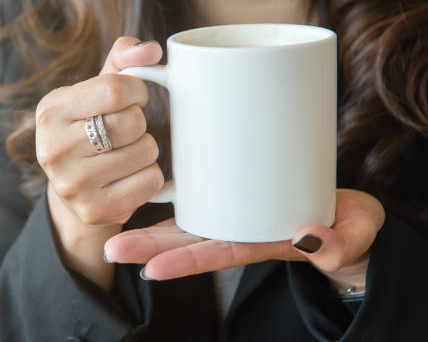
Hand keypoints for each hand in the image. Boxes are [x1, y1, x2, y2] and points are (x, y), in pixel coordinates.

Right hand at [35, 37, 163, 289]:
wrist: (74, 189)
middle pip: (132, 123)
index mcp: (50, 110)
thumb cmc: (91, 126)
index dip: (137, 90)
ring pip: (146, 151)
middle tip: (126, 130)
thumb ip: (123, 60)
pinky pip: (150, 181)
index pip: (114, 89)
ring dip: (146, 149)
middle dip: (140, 122)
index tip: (135, 97)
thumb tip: (152, 49)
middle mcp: (53, 149)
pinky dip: (150, 176)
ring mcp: (71, 184)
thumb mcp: (96, 89)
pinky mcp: (95, 210)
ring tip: (126, 152)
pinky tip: (130, 175)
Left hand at [104, 189, 384, 290]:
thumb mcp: (353, 237)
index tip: (150, 269)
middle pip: (190, 242)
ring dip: (150, 229)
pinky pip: (201, 202)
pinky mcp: (237, 197)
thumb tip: (315, 241)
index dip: (184, 262)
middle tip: (111, 249)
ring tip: (113, 233)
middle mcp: (241, 233)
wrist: (348, 216)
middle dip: (149, 248)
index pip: (217, 254)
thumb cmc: (349, 228)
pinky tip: (145, 196)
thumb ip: (340, 245)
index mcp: (262, 244)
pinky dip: (173, 202)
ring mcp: (236, 216)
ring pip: (188, 225)